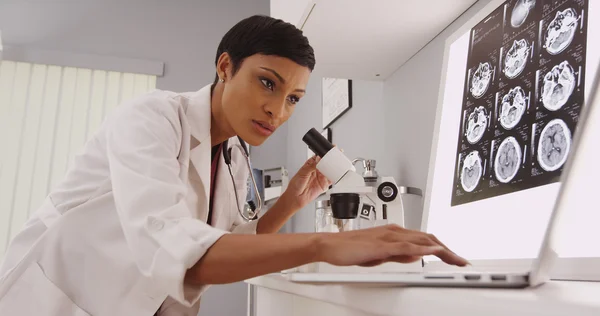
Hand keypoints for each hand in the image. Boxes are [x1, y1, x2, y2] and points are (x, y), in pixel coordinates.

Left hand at [282, 156, 331, 209]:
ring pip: (329, 170)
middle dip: (331, 159)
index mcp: (310, 165)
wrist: (296, 198)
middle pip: (326, 163)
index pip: (318, 157)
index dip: (323, 154)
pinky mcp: (323, 185)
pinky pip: (331, 180)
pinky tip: (336, 174)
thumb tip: (319, 159)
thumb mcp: (303, 173)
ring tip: (337, 164)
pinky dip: (335, 177)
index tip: (328, 151)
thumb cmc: (295, 185)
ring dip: (334, 167)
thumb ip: (312, 166)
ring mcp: (320, 177)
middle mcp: (316, 170)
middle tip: (335, 156)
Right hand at [315, 224, 468, 266]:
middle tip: (462, 262)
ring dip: (441, 250)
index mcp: (393, 233)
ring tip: (455, 259)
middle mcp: (393, 232)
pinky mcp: (380, 245)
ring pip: (421, 241)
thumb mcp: (378, 254)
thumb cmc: (348, 248)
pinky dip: (421, 249)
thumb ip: (396, 254)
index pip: (424, 239)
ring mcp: (388, 237)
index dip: (442, 248)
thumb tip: (414, 256)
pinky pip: (405, 246)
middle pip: (428, 239)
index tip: (454, 257)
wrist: (329, 245)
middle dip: (448, 250)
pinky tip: (432, 253)